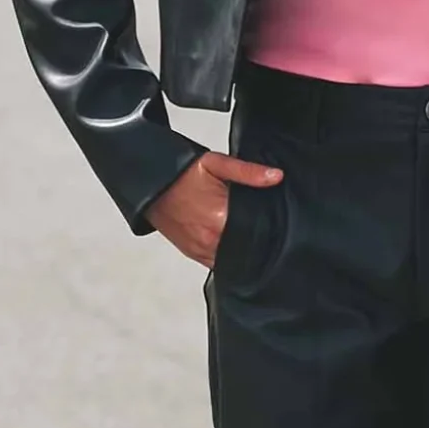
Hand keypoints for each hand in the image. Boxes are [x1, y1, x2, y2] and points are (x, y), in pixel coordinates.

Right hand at [146, 149, 282, 267]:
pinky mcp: (193, 254)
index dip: (272, 229)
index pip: (258, 233)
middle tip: (269, 229)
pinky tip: (236, 245)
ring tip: (252, 237)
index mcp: (220, 219)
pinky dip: (229, 257)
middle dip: (260, 241)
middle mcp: (211, 239)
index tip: (279, 223)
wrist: (149, 184)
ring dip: (244, 252)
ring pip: (233, 261)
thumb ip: (248, 171)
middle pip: (247, 249)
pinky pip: (218, 264)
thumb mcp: (216, 164)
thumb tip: (276, 176)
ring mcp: (201, 250)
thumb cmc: (181, 174)